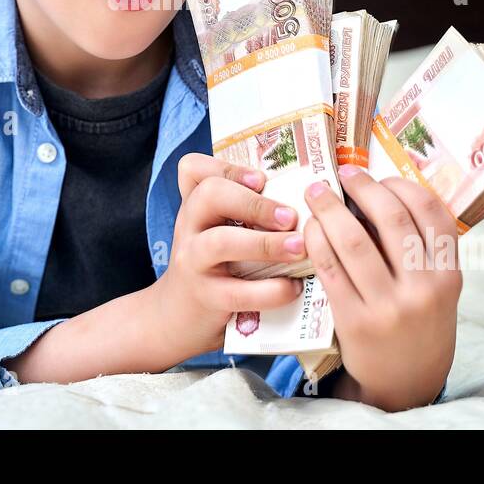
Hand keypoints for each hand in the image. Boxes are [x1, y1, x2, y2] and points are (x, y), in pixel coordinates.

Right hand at [147, 152, 307, 359]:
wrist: (177, 316)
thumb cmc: (212, 264)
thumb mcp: (215, 229)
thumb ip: (245, 209)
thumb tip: (306, 196)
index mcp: (194, 205)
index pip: (195, 169)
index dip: (229, 168)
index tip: (263, 179)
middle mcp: (189, 227)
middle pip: (210, 195)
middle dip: (255, 203)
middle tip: (291, 216)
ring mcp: (193, 262)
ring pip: (221, 242)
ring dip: (265, 243)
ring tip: (298, 248)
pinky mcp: (206, 298)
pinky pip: (237, 292)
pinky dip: (271, 290)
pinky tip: (293, 287)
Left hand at [303, 163, 460, 409]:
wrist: (406, 382)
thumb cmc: (418, 322)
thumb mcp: (437, 287)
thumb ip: (422, 248)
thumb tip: (379, 191)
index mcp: (449, 275)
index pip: (431, 213)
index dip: (402, 186)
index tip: (380, 175)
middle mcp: (423, 289)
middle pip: (391, 220)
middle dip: (363, 188)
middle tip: (343, 174)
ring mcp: (388, 306)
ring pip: (354, 241)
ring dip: (330, 209)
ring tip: (316, 193)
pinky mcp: (354, 321)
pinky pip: (330, 269)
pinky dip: (316, 241)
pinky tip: (309, 228)